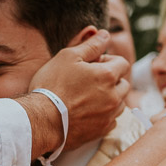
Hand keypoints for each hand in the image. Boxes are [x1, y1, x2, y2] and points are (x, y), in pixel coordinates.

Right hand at [26, 29, 129, 153]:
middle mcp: (114, 97)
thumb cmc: (52, 85)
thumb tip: (105, 34)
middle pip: (123, 84)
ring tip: (87, 97)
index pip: (122, 63)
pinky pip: (111, 120)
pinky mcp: (101, 131)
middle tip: (89, 81)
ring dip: (109, 98)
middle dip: (111, 80)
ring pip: (119, 103)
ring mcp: (109, 116)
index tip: (92, 65)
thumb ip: (91, 45)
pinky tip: (86, 112)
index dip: (108, 61)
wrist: (42, 120)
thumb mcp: (68, 56)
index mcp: (108, 76)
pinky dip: (104, 115)